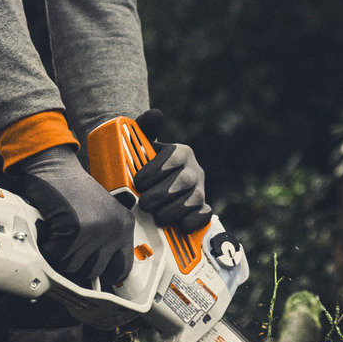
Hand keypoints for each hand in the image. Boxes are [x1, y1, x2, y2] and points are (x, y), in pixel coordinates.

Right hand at [11, 144, 134, 290]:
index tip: (95, 274)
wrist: (55, 166)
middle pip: (93, 271)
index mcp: (124, 225)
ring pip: (72, 266)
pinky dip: (47, 248)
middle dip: (75, 262)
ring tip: (58, 234)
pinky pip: (56, 256)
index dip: (105, 274)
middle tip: (67, 245)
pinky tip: (49, 231)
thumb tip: (98, 274)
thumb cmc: (72, 188)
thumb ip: (104, 239)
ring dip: (60, 255)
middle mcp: (114, 229)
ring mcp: (95, 230)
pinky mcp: (74, 229)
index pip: (123, 268)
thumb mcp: (100, 212)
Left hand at [131, 111, 212, 233]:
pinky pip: (204, 214)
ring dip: (173, 211)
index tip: (138, 182)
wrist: (149, 182)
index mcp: (181, 152)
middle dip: (162, 195)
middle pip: (182, 182)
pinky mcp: (201, 208)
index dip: (156, 170)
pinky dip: (195, 221)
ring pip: (193, 200)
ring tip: (156, 217)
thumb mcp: (141, 145)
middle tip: (143, 204)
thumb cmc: (143, 163)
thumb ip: (145, 128)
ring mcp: (199, 190)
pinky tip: (181, 226)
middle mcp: (194, 170)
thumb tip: (156, 115)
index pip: (173, 158)